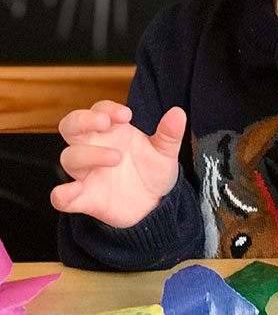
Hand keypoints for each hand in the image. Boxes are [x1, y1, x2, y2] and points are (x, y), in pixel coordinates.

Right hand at [50, 101, 186, 227]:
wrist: (155, 206)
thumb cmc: (153, 172)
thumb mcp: (165, 152)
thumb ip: (169, 134)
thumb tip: (178, 113)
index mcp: (112, 132)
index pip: (99, 110)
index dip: (108, 108)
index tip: (126, 115)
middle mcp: (94, 147)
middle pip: (71, 126)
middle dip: (83, 120)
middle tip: (105, 122)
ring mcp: (87, 173)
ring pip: (69, 157)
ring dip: (89, 154)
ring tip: (117, 158)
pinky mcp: (85, 198)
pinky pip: (61, 197)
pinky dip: (62, 194)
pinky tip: (73, 190)